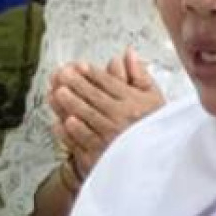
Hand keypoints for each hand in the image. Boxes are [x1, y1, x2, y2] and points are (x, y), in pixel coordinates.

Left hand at [48, 53, 164, 177]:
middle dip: (76, 84)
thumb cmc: (155, 128)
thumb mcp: (155, 99)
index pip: (109, 83)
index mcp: (135, 103)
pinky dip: (70, 132)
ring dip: (69, 104)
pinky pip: (82, 140)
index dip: (92, 73)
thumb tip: (129, 54)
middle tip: (62, 74)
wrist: (157, 161)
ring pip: (86, 116)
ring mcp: (110, 137)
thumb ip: (141, 76)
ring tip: (58, 92)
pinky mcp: (102, 154)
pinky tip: (61, 123)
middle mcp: (122, 118)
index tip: (79, 66)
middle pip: (94, 97)